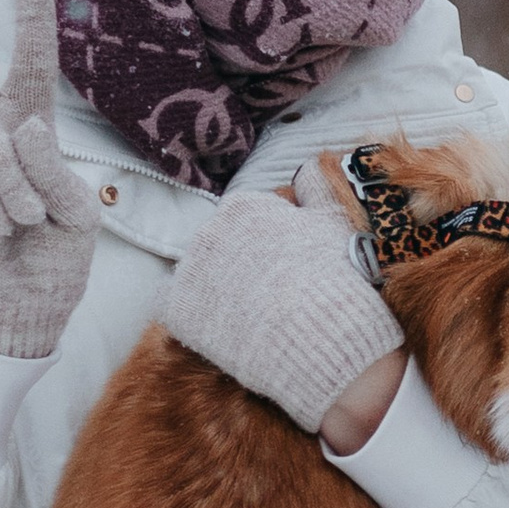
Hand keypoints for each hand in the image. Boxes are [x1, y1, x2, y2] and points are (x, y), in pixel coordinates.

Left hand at [162, 183, 402, 435]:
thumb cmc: (334, 280)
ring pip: (196, 276)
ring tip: (249, 318)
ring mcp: (190, 269)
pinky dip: (193, 317)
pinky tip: (221, 330)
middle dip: (238, 268)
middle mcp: (209, 230)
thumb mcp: (334, 222)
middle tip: (268, 297)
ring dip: (215, 292)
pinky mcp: (176, 309)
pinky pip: (173, 308)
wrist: (321, 338)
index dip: (265, 248)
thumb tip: (307, 169)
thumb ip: (316, 189)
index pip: (244, 222)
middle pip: (218, 248)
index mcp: (244, 206)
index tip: (283, 269)